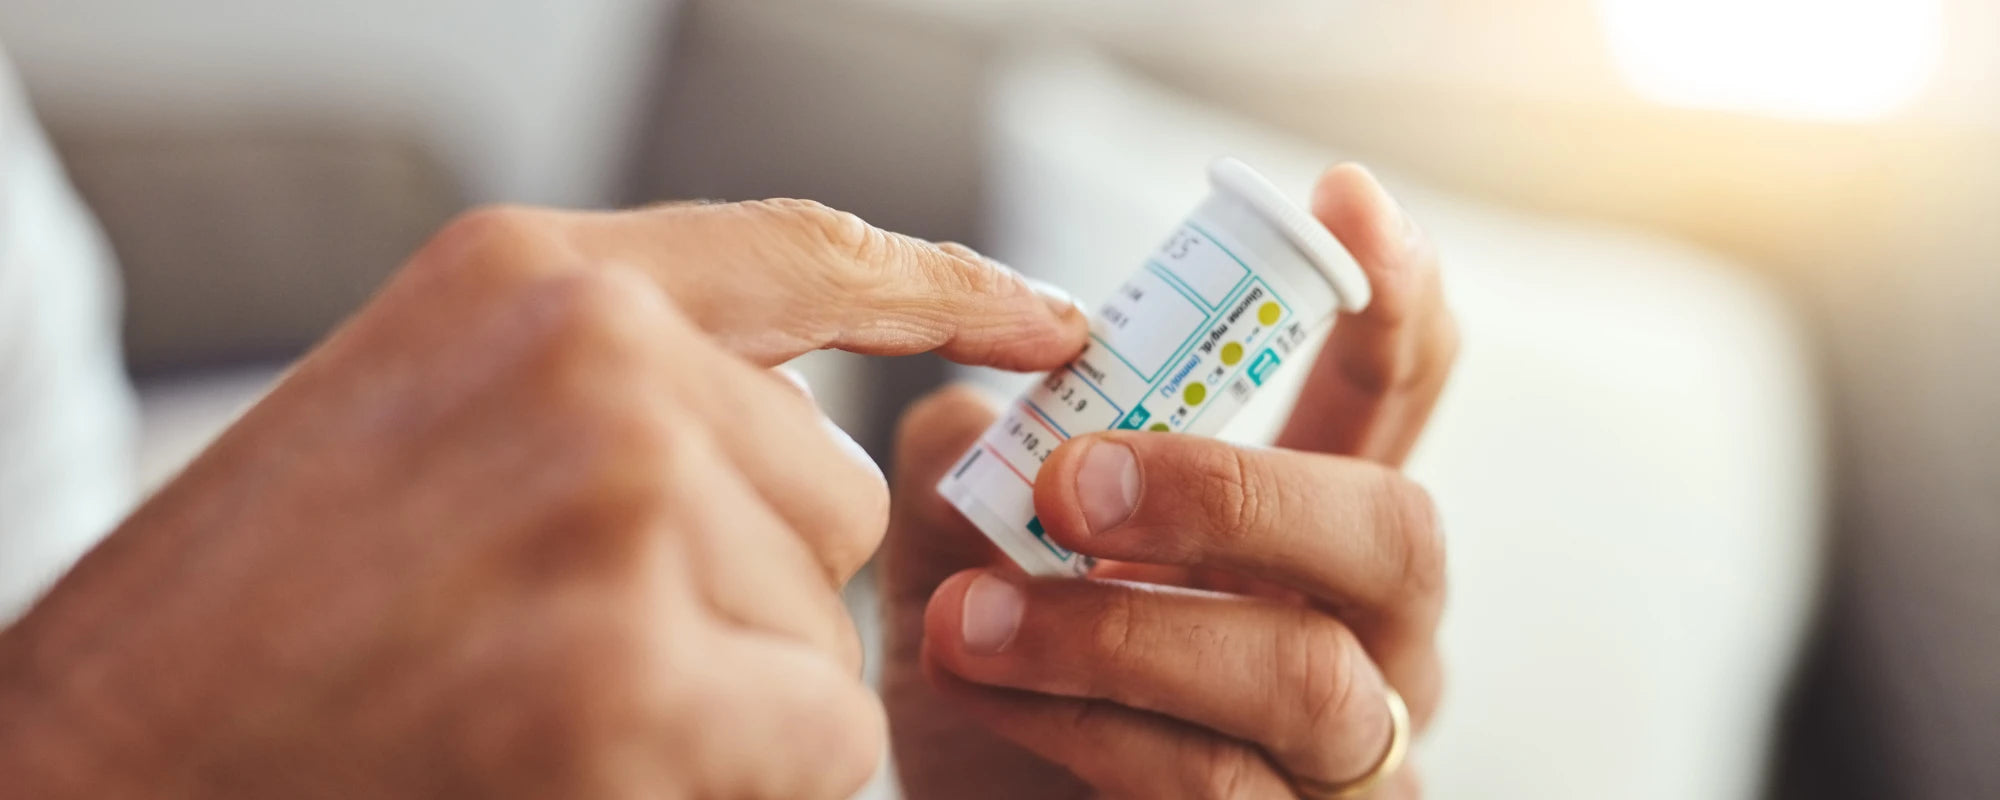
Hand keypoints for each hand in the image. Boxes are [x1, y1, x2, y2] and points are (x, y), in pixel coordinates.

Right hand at [0, 200, 1086, 797]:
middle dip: (749, 595)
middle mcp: (593, 353)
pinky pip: (820, 738)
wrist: (97, 761)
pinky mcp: (630, 673)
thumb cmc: (263, 612)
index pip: (808, 254)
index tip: (1056, 322)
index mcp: (536, 274)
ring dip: (732, 696)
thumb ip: (617, 395)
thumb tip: (801, 445)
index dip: (950, 287)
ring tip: (543, 704)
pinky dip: (742, 779)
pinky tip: (585, 766)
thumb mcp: (432, 417)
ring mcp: (618, 499)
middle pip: (829, 494)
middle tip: (566, 646)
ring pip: (827, 628)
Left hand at [884, 165, 1457, 798]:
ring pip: (1305, 673)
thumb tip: (988, 407)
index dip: (1392, 295)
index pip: (1394, 392)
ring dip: (1121, 631)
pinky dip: (1091, 726)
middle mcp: (1366, 629)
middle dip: (1233, 491)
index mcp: (1312, 525)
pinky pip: (1220, 780)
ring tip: (972, 613)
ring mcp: (1347, 753)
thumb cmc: (1002, 674)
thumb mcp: (964, 547)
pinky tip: (991, 687)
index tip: (1342, 198)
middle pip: (1394, 528)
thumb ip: (975, 460)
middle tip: (1075, 483)